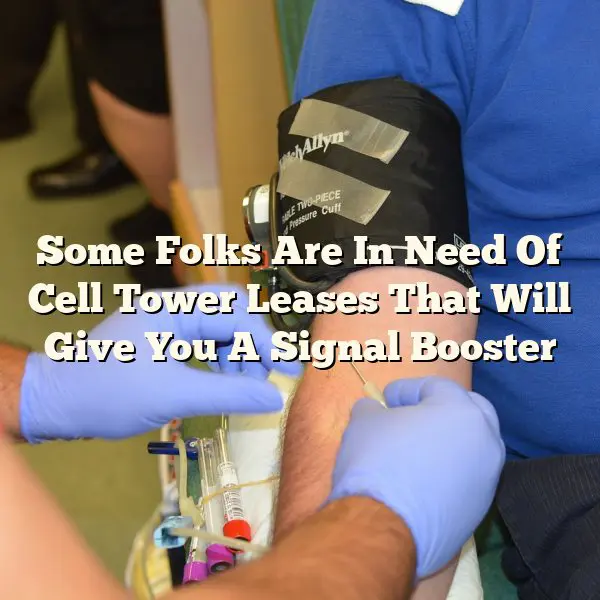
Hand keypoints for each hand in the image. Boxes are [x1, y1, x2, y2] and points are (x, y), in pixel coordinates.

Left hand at [20, 284, 300, 441]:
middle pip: (230, 314)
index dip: (266, 343)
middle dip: (252, 344)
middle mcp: (173, 308)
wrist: (57, 403)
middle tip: (263, 378)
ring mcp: (167, 323)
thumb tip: (274, 398)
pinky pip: (203, 343)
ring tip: (242, 388)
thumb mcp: (173, 395)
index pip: (234, 315)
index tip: (289, 371)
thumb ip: (228, 393)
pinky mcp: (163, 340)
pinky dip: (220, 362)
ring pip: (219, 329)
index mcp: (174, 308)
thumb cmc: (110, 393)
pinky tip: (223, 384)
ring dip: (237, 355)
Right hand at [329, 376, 504, 578]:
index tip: (386, 399)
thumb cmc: (377, 460)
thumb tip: (373, 410)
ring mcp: (486, 479)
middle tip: (413, 414)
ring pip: (472, 448)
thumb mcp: (365, 421)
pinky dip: (447, 472)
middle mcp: (485, 442)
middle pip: (471, 412)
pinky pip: (465, 479)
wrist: (384, 527)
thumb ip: (374, 409)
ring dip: (448, 442)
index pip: (437, 386)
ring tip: (415, 449)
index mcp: (462, 411)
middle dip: (443, 409)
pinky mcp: (478, 511)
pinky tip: (419, 479)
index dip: (407, 388)